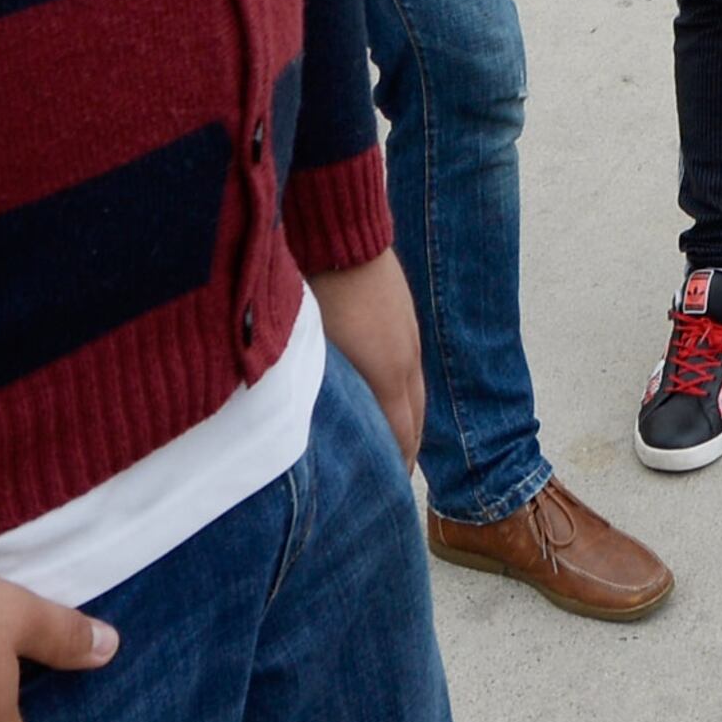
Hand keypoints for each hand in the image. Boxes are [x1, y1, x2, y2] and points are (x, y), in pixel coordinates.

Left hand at [310, 249, 423, 469]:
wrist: (342, 231)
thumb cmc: (318, 291)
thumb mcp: (310, 350)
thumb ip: (317, 394)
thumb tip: (304, 432)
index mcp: (387, 374)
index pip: (402, 436)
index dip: (397, 465)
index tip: (387, 490)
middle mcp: (407, 359)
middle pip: (417, 419)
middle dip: (407, 450)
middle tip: (393, 477)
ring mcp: (409, 335)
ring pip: (416, 391)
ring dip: (407, 420)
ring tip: (393, 442)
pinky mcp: (405, 315)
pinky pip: (411, 366)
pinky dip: (404, 390)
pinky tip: (387, 392)